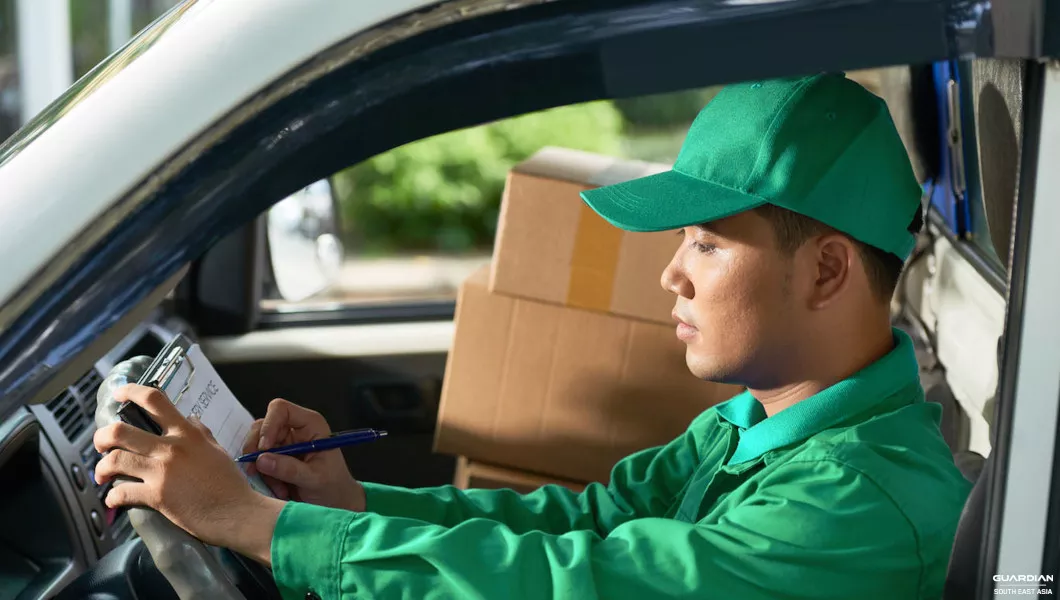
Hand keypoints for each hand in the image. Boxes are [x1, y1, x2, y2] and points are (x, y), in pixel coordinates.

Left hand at [94, 384, 283, 564]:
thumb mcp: (217, 450)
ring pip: (114, 461)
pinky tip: (115, 499)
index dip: (130, 392)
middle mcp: (171, 448)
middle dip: (101, 437)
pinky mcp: (157, 496)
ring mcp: (162, 472)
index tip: (119, 394)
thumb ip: (201, 433)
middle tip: (101, 445)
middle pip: (120, 431)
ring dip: (101, 468)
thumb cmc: (231, 484)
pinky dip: (113, 496)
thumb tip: (191, 419)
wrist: (238, 513)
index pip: (154, 400)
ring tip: (103, 475)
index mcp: (187, 433)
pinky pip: (122, 492)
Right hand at [243, 398, 365, 511]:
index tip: (264, 449)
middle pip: (262, 426)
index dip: (268, 426)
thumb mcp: (315, 479)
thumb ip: (290, 468)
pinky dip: (263, 477)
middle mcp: (294, 429)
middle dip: (256, 450)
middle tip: (255, 471)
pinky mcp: (276, 458)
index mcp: (310, 424)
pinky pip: (258, 462)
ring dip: (261, 468)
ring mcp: (283, 443)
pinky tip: (279, 490)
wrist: (335, 502)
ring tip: (279, 488)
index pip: (281, 410)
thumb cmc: (333, 486)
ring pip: (256, 446)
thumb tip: (261, 459)